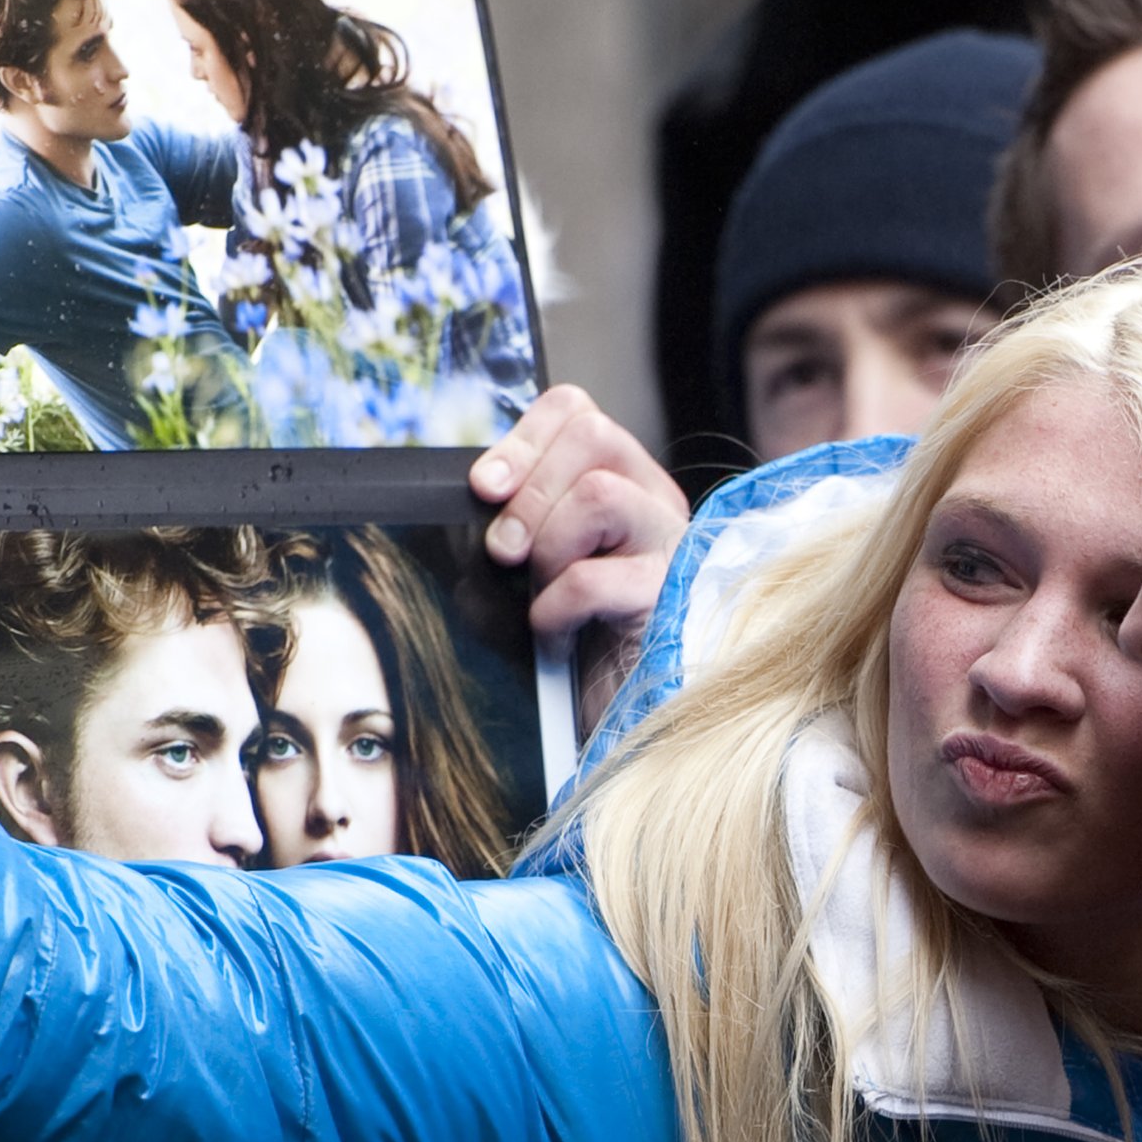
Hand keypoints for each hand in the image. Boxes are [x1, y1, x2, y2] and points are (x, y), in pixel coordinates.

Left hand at [471, 386, 689, 735]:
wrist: (620, 729)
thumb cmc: (574, 649)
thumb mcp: (531, 575)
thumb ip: (512, 529)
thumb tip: (471, 505)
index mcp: (622, 484)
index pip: (577, 412)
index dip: (522, 439)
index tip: (482, 488)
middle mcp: (654, 504)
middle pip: (593, 434)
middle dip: (529, 489)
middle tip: (504, 549)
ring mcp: (670, 549)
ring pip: (597, 493)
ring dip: (546, 545)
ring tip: (539, 591)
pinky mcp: (668, 600)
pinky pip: (591, 578)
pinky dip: (554, 608)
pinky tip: (556, 636)